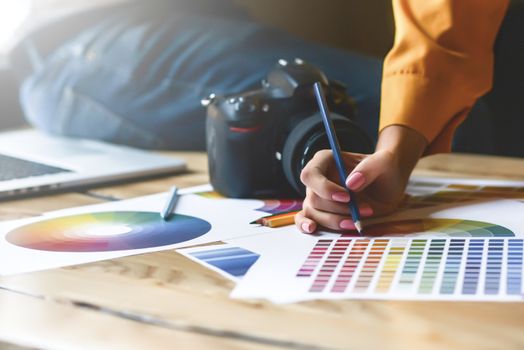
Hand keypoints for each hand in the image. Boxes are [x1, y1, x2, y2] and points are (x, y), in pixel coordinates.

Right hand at [295, 125, 427, 232]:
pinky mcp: (321, 212)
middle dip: (337, 208)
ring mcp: (317, 196)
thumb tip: (350, 183)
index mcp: (325, 161)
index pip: (310, 175)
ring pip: (312, 212)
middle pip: (313, 197)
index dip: (324, 188)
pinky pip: (304, 219)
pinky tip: (313, 229)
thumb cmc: (384, 169)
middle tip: (364, 209)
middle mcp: (317, 179)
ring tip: (356, 221)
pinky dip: (306, 225)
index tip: (348, 196)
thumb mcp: (384, 162)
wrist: (389, 184)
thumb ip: (369, 167)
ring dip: (334, 220)